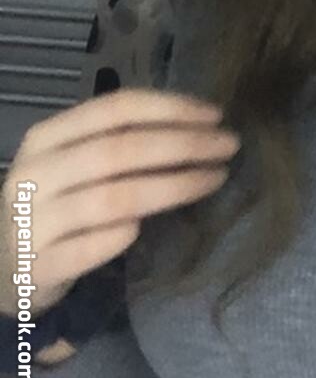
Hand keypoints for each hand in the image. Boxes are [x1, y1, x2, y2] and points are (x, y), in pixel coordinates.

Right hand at [1, 89, 239, 317]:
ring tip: (215, 179)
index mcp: (47, 138)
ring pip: (113, 198)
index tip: (216, 115)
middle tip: (230, 146)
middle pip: (121, 150)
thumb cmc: (54, 203)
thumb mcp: (74, 161)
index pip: (116, 109)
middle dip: (184, 145)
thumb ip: (120, 139)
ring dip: (173, 186)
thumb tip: (200, 122)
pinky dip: (119, 238)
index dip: (170, 108)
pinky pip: (86, 250)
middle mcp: (34, 176)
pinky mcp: (34, 270)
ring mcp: (29, 224)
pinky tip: (145, 230)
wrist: (0, 269)